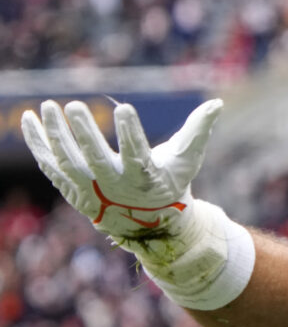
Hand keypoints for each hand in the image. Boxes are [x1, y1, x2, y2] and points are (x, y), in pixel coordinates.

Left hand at [21, 98, 221, 241]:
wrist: (148, 223)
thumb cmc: (170, 183)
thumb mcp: (188, 159)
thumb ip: (198, 130)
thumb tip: (217, 102)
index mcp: (146, 179)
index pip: (137, 156)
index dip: (130, 134)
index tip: (124, 109)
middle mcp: (115, 187)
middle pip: (94, 160)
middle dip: (84, 133)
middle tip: (76, 106)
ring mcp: (89, 190)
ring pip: (67, 162)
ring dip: (56, 135)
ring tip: (49, 107)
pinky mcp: (72, 189)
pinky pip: (50, 165)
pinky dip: (38, 144)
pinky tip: (30, 119)